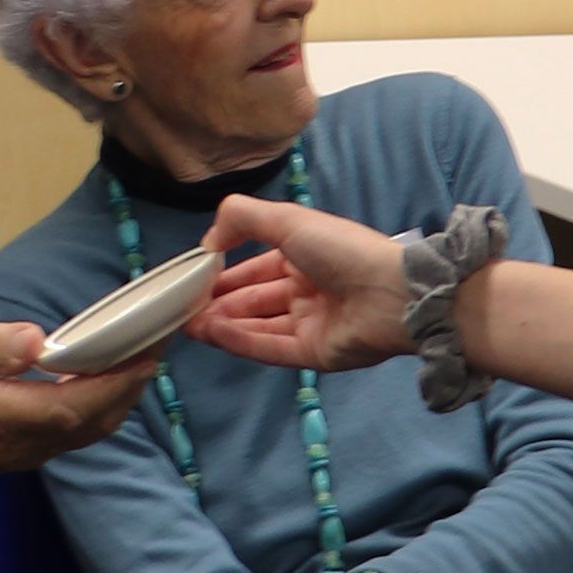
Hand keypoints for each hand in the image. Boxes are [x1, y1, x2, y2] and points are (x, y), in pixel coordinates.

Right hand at [0, 320, 151, 524]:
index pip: (73, 405)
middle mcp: (16, 445)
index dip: (116, 381)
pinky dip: (99, 403)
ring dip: (119, 394)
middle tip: (162, 336)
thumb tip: (37, 341)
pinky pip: (72, 431)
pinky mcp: (19, 450)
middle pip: (91, 421)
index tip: (149, 350)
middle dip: (131, 382)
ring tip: (143, 349)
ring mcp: (20, 454)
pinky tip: (107, 372)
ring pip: (87, 429)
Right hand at [182, 198, 414, 371]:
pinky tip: (213, 334)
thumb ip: (242, 218)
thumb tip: (208, 241)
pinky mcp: (313, 355)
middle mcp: (306, 290)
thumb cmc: (341, 250)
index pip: (255, 268)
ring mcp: (310, 325)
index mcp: (304, 256)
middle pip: (253, 300)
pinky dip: (240, 341)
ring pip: (257, 326)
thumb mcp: (288, 219)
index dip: (224, 273)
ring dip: (222, 324)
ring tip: (188, 324)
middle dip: (217, 303)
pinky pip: (270, 348)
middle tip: (182, 308)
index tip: (192, 279)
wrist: (391, 293)